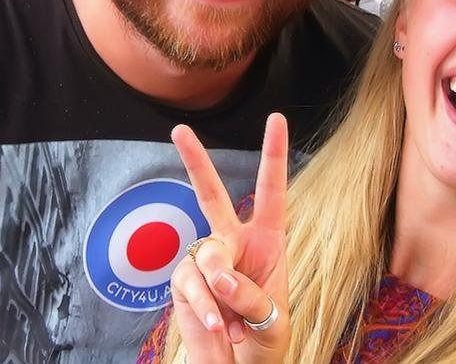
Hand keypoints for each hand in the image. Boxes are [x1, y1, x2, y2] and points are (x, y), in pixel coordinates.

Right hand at [169, 113, 289, 363]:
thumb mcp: (273, 316)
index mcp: (268, 240)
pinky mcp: (183, 282)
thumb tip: (217, 273)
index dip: (273, 155)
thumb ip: (249, 292)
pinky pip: (191, 284)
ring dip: (220, 292)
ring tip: (231, 324)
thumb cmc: (266, 337)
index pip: (271, 192)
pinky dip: (206, 307)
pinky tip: (218, 327)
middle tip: (179, 130)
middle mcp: (234, 243)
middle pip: (211, 196)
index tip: (275, 118)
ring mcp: (205, 261)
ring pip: (207, 257)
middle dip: (196, 162)